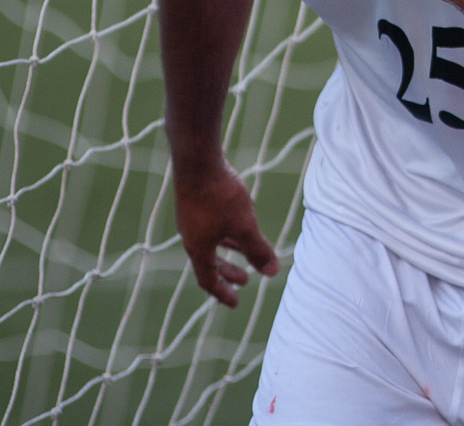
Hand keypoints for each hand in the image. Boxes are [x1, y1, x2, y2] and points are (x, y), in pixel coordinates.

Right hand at [173, 163, 278, 306]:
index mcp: (197, 249)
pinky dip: (224, 232)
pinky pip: (210, 226)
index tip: (236, 303)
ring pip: (211, 242)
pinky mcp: (195, 201)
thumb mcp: (245, 226)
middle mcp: (190, 236)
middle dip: (228, 272)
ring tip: (245, 252)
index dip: (223, 293)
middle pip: (208, 263)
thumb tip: (273, 273)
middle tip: (245, 280)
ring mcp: (191, 218)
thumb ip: (258, 249)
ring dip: (228, 251)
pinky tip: (237, 222)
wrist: (197, 161)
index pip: (208, 280)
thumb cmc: (219, 196)